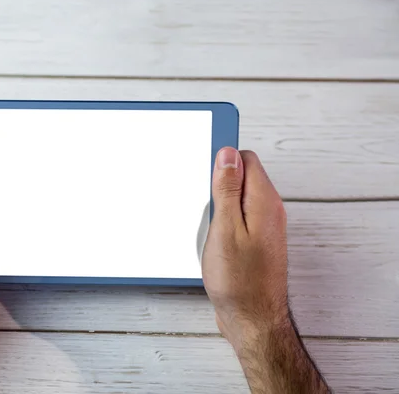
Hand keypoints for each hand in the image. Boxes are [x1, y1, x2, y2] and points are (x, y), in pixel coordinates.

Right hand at [202, 148, 329, 392]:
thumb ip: (227, 189)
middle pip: (242, 178)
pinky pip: (238, 218)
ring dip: (219, 207)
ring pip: (238, 199)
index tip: (205, 173)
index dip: (222, 160)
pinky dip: (223, 223)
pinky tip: (214, 240)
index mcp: (263, 201)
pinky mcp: (257, 241)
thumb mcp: (224, 228)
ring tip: (210, 230)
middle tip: (206, 209)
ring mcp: (265, 227)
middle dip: (218, 186)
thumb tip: (227, 154)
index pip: (245, 159)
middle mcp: (269, 211)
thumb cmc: (238, 281)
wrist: (252, 319)